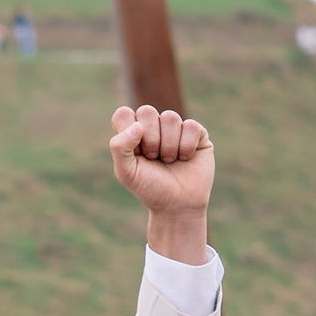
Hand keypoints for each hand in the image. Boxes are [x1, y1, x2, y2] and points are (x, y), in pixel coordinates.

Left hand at [107, 105, 213, 250]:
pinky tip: (185, 158)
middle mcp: (153, 126)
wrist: (177, 204)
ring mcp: (175, 128)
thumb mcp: (126, 172)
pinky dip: (186, 146)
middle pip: (147, 111)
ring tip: (170, 160)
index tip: (136, 154)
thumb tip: (138, 125)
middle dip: (150, 139)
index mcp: (132, 132)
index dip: (129, 132)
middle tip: (154, 158)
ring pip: (170, 117)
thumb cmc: (149, 188)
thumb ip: (119, 147)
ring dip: (169, 145)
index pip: (124, 114)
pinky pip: (190, 126)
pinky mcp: (196, 133)